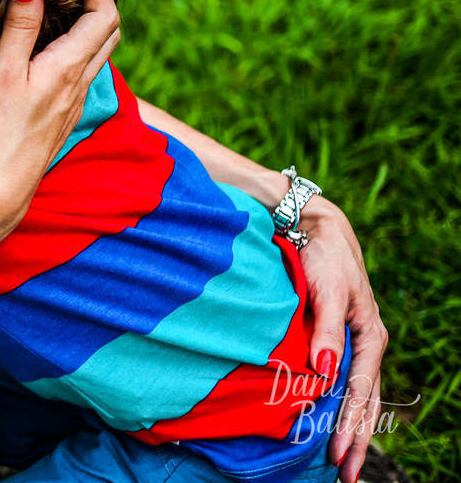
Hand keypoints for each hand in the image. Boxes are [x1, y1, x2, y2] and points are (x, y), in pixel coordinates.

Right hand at [0, 0, 119, 222]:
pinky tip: (49, 50)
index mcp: (69, 67)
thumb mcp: (3, 71)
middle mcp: (80, 83)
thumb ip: (20, 26)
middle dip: (98, 1)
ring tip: (59, 9)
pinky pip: (82, 73)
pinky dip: (76, 49)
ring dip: (89, 25)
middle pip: (110, 33)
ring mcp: (74, 102)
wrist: (0, 186)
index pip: (104, 14)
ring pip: (98, 54)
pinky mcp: (63, 115)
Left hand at [297, 195, 386, 480]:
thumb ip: (325, 330)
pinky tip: (329, 421)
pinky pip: (344, 379)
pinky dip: (339, 405)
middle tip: (344, 474)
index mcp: (369, 336)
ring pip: (357, 395)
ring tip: (341, 461)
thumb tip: (324, 372)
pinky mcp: (337, 335)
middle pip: (364, 401)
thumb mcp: (326, 291)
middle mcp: (365, 343)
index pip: (361, 392)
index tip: (337, 455)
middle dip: (356, 439)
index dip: (351, 426)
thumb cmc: (322, 257)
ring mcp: (353, 341)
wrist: (315, 227)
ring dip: (350, 427)